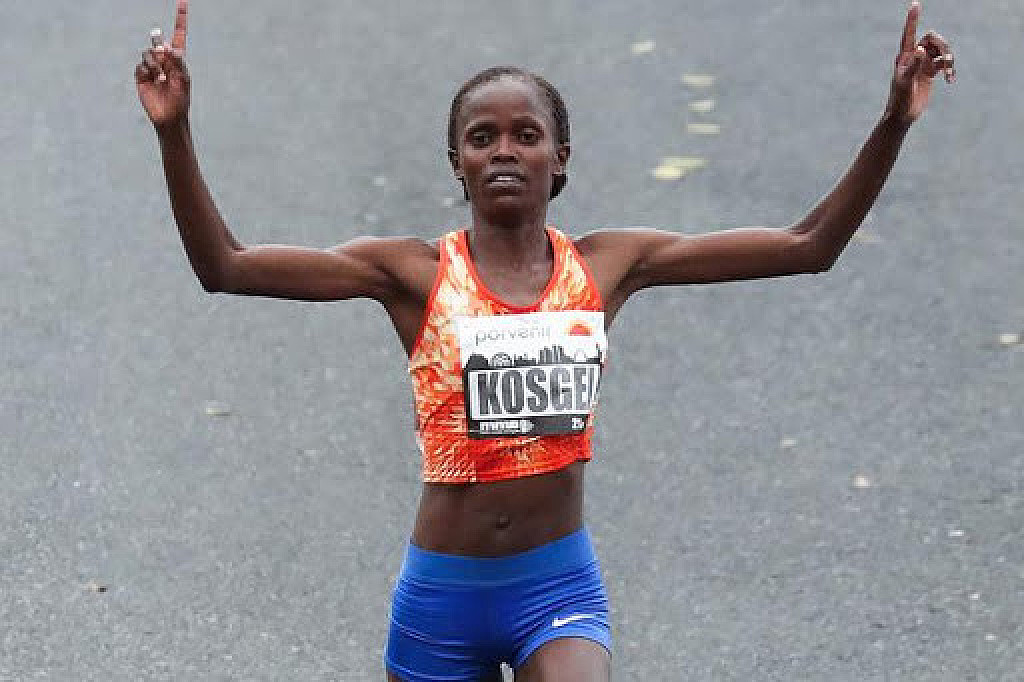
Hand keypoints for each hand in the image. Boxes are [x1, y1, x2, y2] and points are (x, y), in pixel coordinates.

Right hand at [136, 0, 189, 131]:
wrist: (169, 116)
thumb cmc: (181, 100)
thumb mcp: (183, 80)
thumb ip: (178, 62)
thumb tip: (169, 47)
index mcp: (178, 59)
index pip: (179, 35)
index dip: (180, 19)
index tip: (183, 2)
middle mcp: (164, 60)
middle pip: (159, 41)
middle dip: (159, 42)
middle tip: (162, 53)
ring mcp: (152, 67)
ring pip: (148, 53)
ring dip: (155, 64)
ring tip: (161, 78)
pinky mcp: (141, 75)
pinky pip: (140, 65)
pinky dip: (147, 71)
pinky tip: (153, 81)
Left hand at [885, 1, 954, 126]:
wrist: (902, 115)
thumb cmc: (899, 99)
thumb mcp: (905, 82)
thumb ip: (913, 65)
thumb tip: (920, 49)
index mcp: (904, 56)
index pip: (908, 33)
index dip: (912, 19)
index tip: (915, 4)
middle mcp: (914, 57)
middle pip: (933, 40)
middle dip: (943, 46)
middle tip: (946, 60)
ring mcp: (923, 64)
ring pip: (941, 51)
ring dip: (949, 59)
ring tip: (949, 74)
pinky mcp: (930, 73)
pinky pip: (944, 64)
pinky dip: (950, 69)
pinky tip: (951, 80)